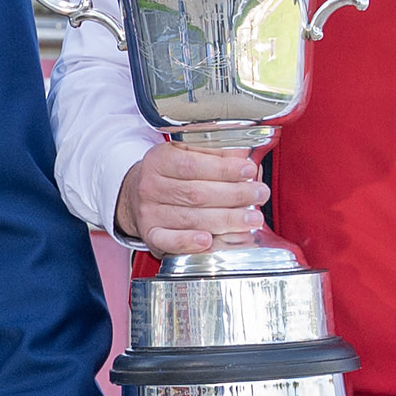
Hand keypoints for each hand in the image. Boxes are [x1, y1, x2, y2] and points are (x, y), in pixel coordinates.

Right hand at [115, 143, 266, 253]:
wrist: (136, 194)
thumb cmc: (170, 174)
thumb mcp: (186, 153)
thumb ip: (214, 152)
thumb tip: (243, 157)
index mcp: (159, 160)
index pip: (192, 165)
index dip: (223, 169)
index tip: (248, 170)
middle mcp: (150, 186)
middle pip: (196, 194)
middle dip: (234, 195)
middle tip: (259, 195)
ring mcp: (149, 213)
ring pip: (190, 218)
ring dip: (225, 220)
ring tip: (251, 219)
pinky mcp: (150, 235)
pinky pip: (168, 241)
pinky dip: (188, 242)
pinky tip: (207, 240)